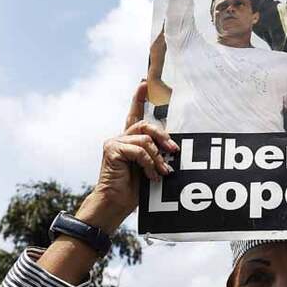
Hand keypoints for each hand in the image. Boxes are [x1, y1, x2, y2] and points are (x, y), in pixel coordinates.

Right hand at [78, 83, 178, 233]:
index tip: (144, 82)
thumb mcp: (151, 167)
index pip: (135, 113)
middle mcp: (121, 137)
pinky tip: (151, 176)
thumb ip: (157, 153)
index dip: (139, 98)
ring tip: (162, 172)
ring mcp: (115, 142)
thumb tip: (174, 147)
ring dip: (158, 157)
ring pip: (145, 139)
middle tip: (174, 151)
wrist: (116, 204)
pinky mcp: (112, 149)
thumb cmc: (135, 189)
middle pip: (147, 125)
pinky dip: (149, 163)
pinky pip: (139, 150)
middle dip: (164, 137)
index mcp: (130, 139)